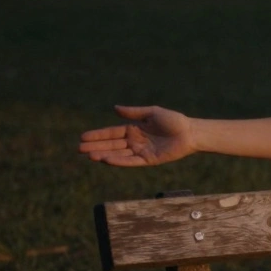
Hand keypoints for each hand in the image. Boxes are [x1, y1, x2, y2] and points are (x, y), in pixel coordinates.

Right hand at [79, 105, 195, 165]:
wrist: (191, 132)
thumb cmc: (174, 120)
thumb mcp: (151, 113)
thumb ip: (133, 112)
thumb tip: (115, 108)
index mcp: (134, 129)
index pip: (111, 133)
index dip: (97, 135)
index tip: (83, 137)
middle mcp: (135, 141)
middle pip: (111, 144)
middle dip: (96, 146)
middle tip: (79, 149)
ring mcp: (141, 151)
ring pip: (118, 154)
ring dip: (104, 155)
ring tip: (90, 156)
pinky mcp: (149, 160)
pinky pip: (131, 161)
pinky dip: (119, 161)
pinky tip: (107, 160)